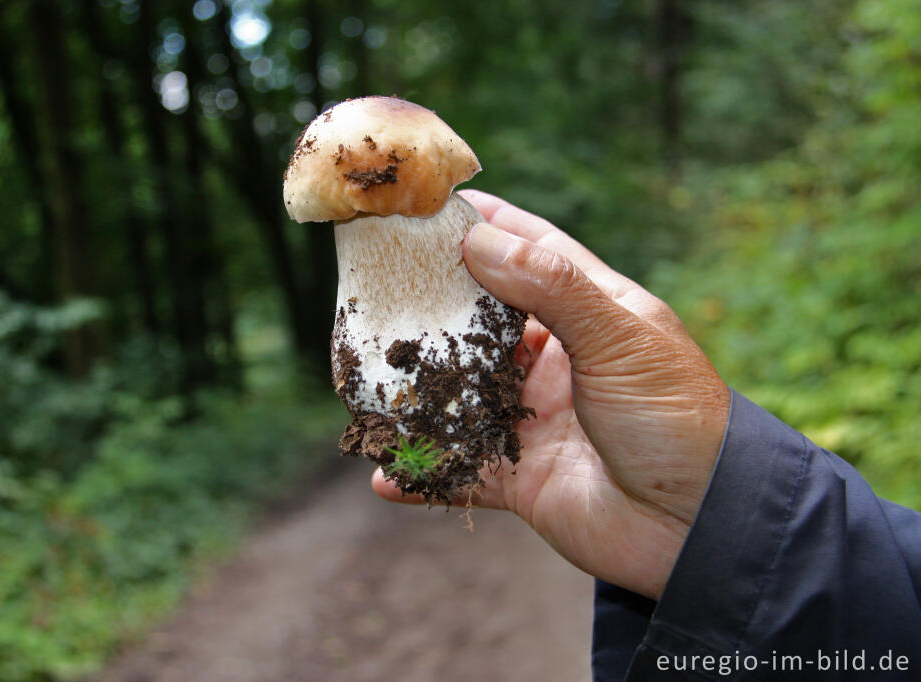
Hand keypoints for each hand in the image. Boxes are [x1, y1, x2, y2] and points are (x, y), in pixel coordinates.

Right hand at [371, 190, 730, 599]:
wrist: (699, 529)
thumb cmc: (677, 419)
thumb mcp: (620, 339)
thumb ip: (552, 288)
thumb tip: (478, 239)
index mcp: (593, 313)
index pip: (534, 251)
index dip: (488, 224)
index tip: (434, 203)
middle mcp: (558, 360)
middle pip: (483, 321)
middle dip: (434, 304)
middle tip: (376, 282)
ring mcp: (536, 418)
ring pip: (461, 395)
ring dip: (418, 391)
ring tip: (363, 377)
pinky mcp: (522, 476)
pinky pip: (462, 472)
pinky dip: (425, 475)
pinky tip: (384, 474)